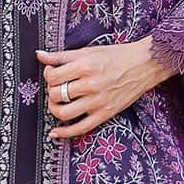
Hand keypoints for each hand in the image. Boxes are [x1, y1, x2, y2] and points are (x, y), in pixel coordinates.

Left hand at [35, 37, 177, 141]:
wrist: (144, 64)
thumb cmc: (116, 56)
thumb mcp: (88, 51)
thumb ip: (61, 56)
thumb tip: (40, 55)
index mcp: (84, 66)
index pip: (52, 77)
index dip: (47, 76)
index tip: (52, 74)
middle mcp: (90, 85)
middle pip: (56, 95)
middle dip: (51, 92)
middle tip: (57, 88)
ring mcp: (97, 101)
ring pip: (64, 113)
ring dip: (54, 110)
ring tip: (57, 104)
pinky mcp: (105, 113)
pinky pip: (81, 128)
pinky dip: (65, 132)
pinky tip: (55, 132)